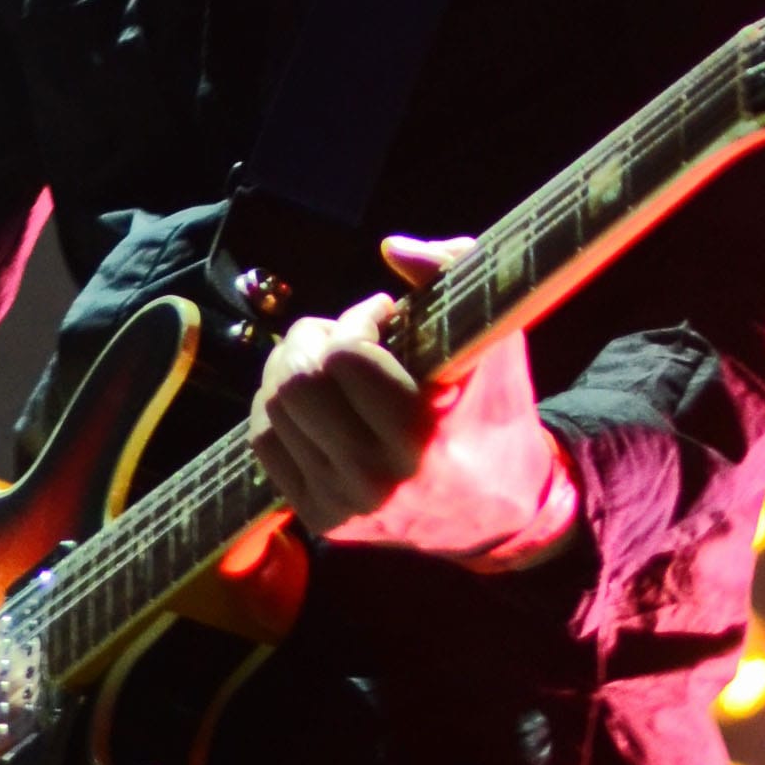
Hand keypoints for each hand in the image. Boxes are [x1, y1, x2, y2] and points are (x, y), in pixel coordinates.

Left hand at [247, 235, 583, 570]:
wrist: (500, 512)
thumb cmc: (497, 414)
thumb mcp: (495, 342)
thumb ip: (453, 276)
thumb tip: (391, 247)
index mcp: (419, 437)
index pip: (345, 358)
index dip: (358, 320)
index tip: (384, 316)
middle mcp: (374, 478)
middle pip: (297, 382)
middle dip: (314, 338)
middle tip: (344, 333)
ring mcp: (342, 503)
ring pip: (273, 408)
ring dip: (293, 366)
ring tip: (329, 361)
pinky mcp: (321, 517)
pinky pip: (265, 443)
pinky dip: (277, 405)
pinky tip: (313, 396)